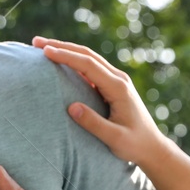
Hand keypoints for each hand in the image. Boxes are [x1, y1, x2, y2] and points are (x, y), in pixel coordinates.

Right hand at [32, 36, 168, 167]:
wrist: (152, 147)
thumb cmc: (135, 145)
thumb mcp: (115, 138)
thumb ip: (94, 124)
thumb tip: (71, 107)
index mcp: (118, 88)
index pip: (88, 65)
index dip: (66, 56)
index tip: (45, 52)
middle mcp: (118, 79)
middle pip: (87, 55)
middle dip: (61, 46)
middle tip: (36, 42)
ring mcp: (116, 81)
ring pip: (89, 58)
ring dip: (66, 50)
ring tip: (43, 47)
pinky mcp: (113, 86)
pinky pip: (91, 68)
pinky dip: (74, 61)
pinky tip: (60, 61)